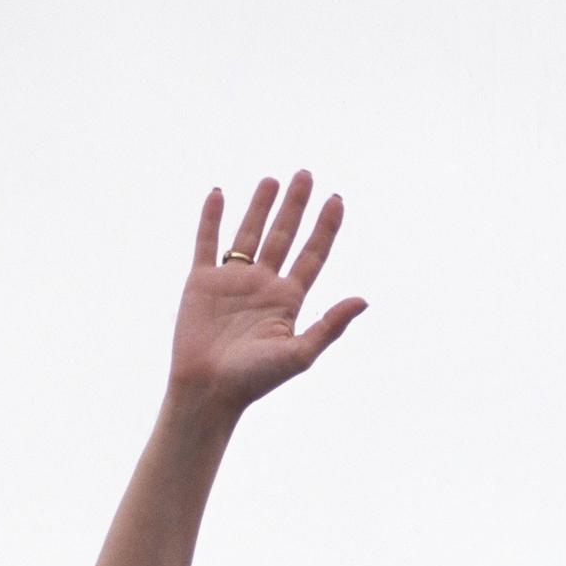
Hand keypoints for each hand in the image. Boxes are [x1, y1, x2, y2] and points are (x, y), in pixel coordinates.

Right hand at [167, 172, 366, 414]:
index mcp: (288, 300)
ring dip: (260, 206)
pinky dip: (211, 218)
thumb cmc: (255, 380)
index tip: (336, 199)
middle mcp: (262, 286)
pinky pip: (207, 242)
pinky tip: (219, 194)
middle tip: (306, 174)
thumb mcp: (299, 354)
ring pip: (248, 234)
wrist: (208, 390)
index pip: (312, 255)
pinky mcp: (201, 282)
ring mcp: (232, 281)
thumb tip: (364, 300)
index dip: (325, 228)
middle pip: (283, 236)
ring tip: (272, 180)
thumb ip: (330, 326)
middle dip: (295, 206)